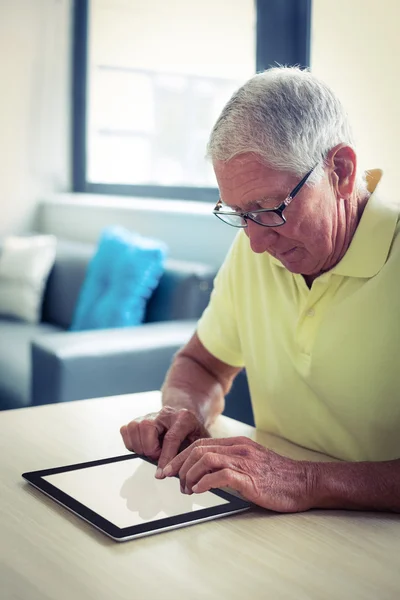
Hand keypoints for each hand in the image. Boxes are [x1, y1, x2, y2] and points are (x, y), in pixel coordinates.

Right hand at [120, 406, 209, 473]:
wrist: (185, 414)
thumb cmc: (192, 430)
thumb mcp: (200, 442)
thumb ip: (192, 455)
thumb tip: (183, 474)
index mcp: (183, 418)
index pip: (170, 438)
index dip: (165, 458)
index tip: (162, 474)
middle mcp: (165, 413)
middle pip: (147, 428)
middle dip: (150, 449)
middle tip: (157, 457)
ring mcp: (151, 414)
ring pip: (134, 427)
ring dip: (140, 446)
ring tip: (151, 452)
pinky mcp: (139, 418)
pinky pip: (126, 429)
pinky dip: (131, 442)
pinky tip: (143, 447)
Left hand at [162, 437, 316, 512]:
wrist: (304, 482)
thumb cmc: (279, 477)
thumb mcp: (252, 463)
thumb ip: (232, 464)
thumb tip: (206, 474)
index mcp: (238, 444)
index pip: (200, 444)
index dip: (180, 456)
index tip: (168, 469)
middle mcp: (238, 449)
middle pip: (198, 449)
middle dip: (178, 464)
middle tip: (168, 478)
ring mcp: (244, 462)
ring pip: (205, 459)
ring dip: (189, 474)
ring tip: (186, 488)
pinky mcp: (250, 478)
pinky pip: (221, 475)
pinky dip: (204, 481)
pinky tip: (198, 490)